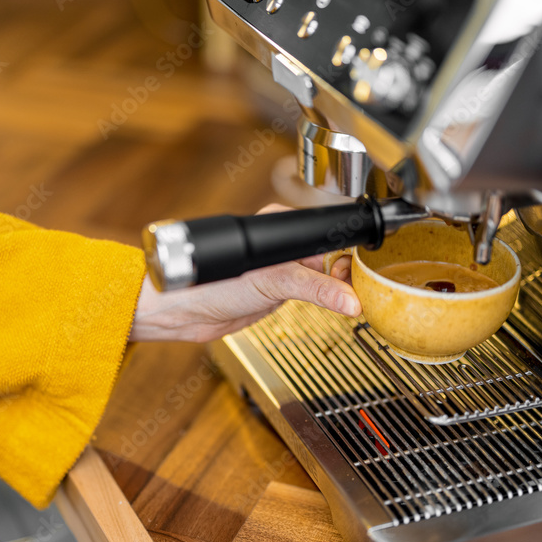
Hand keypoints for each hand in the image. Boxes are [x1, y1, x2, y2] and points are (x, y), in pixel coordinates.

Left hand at [129, 204, 361, 342]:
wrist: (181, 313)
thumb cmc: (208, 286)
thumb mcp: (272, 284)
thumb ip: (313, 289)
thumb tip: (348, 298)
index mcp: (278, 228)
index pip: (326, 235)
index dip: (347, 255)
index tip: (360, 275)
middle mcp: (280, 245)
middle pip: (328, 256)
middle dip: (344, 275)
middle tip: (354, 293)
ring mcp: (278, 269)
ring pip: (321, 276)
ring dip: (334, 290)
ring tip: (347, 302)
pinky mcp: (274, 291)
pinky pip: (309, 293)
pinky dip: (323, 301)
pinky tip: (330, 307)